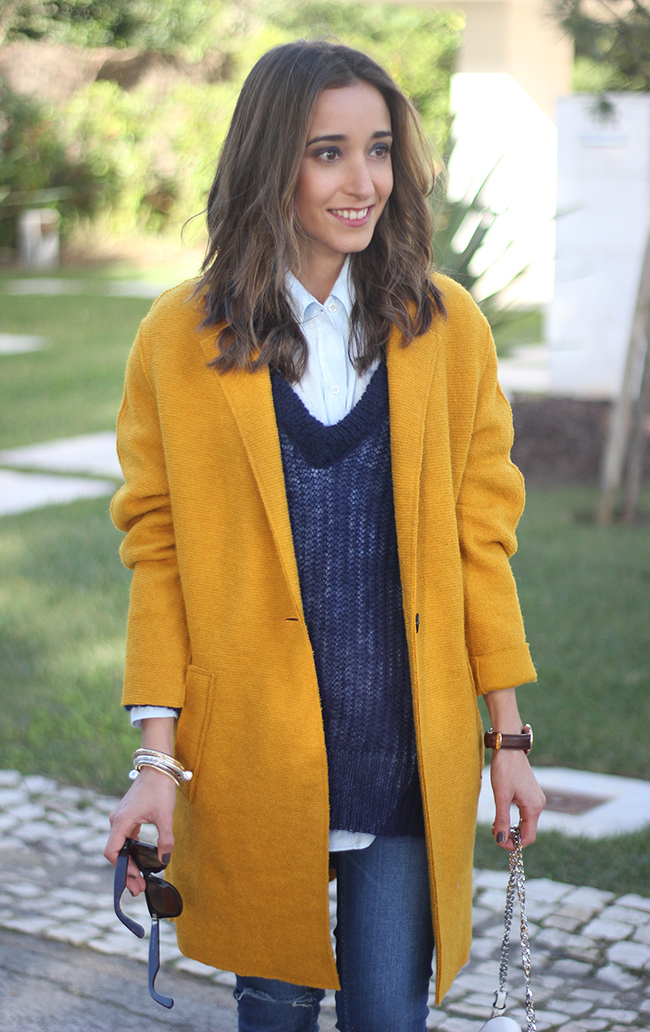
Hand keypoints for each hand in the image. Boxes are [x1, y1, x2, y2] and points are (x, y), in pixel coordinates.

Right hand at [104, 767, 176, 894]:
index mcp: (121, 822)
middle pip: (116, 853)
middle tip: (139, 888)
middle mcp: (116, 821)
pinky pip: (125, 838)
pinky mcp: (127, 815)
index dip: (122, 869)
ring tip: (140, 877)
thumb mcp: (165, 816)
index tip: (136, 878)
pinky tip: (140, 859)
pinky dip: (131, 850)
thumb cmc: (160, 789)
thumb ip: (165, 840)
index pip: (112, 853)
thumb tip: (164, 860)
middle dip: (126, 871)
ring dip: (128, 862)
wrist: (158, 767)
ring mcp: (120, 818)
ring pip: (120, 846)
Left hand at [490, 749, 545, 850]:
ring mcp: (536, 799)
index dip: (513, 844)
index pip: (528, 837)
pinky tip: (501, 815)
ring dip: (512, 828)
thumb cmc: (505, 769)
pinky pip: (525, 813)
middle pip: (528, 831)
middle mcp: (539, 804)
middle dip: (512, 836)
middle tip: (494, 833)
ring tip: (496, 825)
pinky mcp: (531, 794)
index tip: (497, 841)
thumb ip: (502, 819)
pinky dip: (514, 819)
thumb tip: (500, 840)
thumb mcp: (501, 796)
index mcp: (534, 807)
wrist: (508, 748)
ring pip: (526, 823)